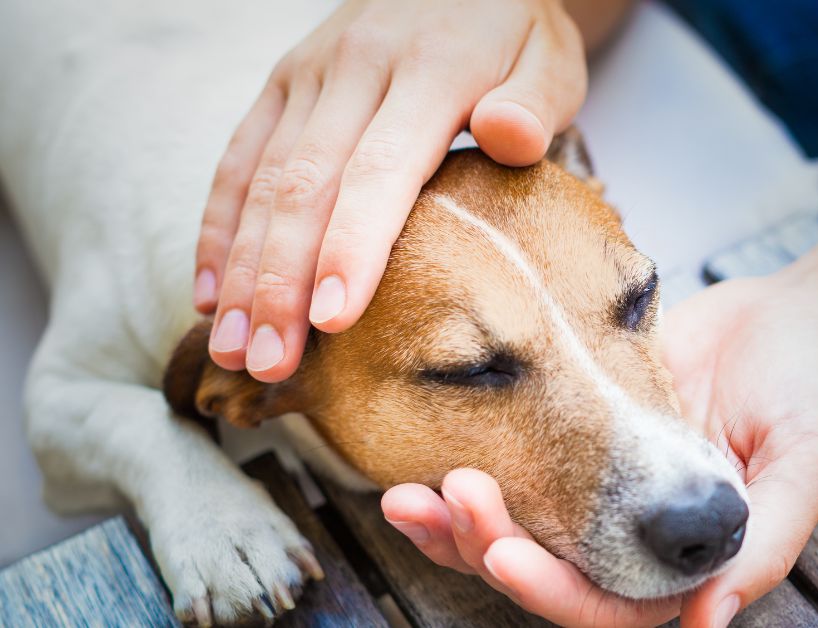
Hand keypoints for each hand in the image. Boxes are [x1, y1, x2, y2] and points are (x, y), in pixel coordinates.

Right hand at [196, 0, 585, 381]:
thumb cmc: (515, 34)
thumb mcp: (550, 57)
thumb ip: (533, 101)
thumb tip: (510, 136)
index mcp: (430, 69)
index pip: (380, 169)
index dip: (352, 247)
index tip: (332, 320)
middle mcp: (356, 68)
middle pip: (305, 186)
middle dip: (281, 282)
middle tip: (268, 362)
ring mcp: (310, 74)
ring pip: (261, 179)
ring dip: (242, 269)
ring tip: (232, 347)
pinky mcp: (283, 83)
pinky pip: (238, 158)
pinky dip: (218, 227)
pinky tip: (211, 291)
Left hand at [381, 274, 817, 626]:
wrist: (796, 314)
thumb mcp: (810, 466)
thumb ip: (765, 545)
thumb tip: (705, 621)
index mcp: (689, 563)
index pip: (610, 606)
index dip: (554, 592)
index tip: (504, 553)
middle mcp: (637, 540)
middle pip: (546, 576)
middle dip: (486, 548)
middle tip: (440, 501)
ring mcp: (603, 489)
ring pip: (518, 529)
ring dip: (459, 522)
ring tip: (406, 495)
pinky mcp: (576, 435)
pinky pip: (516, 463)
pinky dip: (469, 467)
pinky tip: (423, 460)